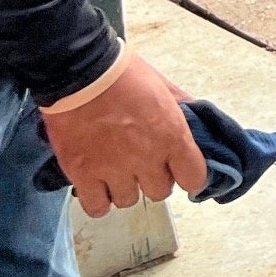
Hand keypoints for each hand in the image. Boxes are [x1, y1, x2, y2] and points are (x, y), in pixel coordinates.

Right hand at [42, 53, 207, 217]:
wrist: (78, 70)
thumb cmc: (121, 72)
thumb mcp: (162, 85)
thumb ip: (182, 106)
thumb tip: (197, 117)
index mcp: (171, 135)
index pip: (194, 177)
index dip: (188, 176)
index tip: (180, 170)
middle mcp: (146, 158)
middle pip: (160, 192)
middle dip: (154, 179)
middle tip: (143, 163)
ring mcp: (113, 169)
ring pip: (128, 200)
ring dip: (125, 188)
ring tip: (116, 170)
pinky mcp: (82, 174)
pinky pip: (97, 207)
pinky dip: (98, 200)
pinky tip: (97, 186)